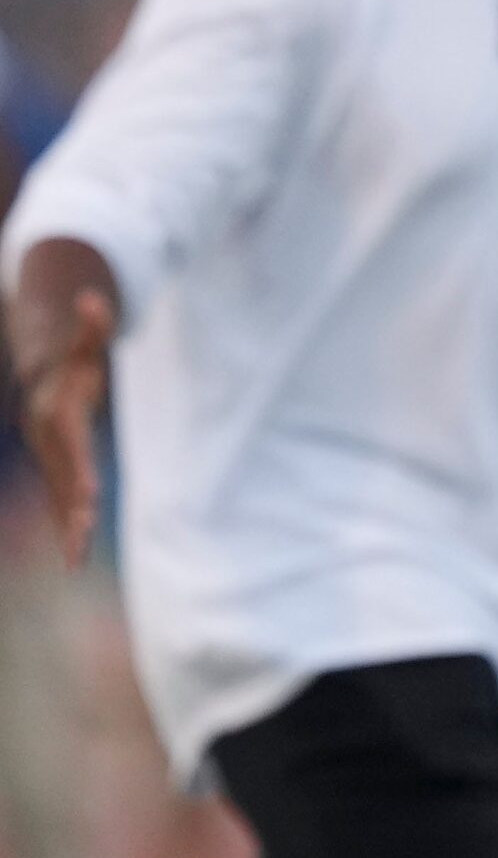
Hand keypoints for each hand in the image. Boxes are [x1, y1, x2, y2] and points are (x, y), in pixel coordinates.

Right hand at [11, 287, 113, 569]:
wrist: (43, 378)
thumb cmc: (74, 362)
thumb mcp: (86, 345)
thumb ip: (93, 326)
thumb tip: (94, 298)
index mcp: (58, 415)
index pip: (71, 444)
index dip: (79, 467)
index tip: (90, 492)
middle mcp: (49, 443)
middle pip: (63, 477)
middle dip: (73, 506)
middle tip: (86, 531)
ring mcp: (50, 459)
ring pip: (59, 497)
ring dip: (68, 527)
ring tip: (77, 557)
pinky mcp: (56, 471)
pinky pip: (60, 503)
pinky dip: (66, 529)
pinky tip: (74, 559)